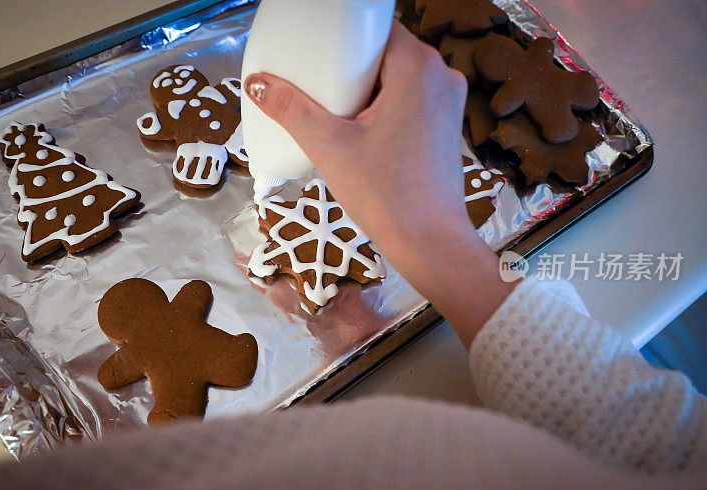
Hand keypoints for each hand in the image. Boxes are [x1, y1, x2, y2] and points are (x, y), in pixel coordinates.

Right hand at [244, 21, 515, 347]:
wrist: (430, 242)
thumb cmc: (388, 195)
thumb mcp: (329, 146)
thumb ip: (291, 109)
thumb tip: (257, 84)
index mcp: (417, 68)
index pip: (375, 29)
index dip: (343, 38)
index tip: (318, 56)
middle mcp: (442, 77)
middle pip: (386, 51)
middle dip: (351, 66)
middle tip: (319, 87)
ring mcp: (449, 102)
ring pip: (399, 76)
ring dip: (368, 88)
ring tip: (337, 112)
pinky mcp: (447, 126)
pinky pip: (412, 99)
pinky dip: (386, 105)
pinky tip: (361, 129)